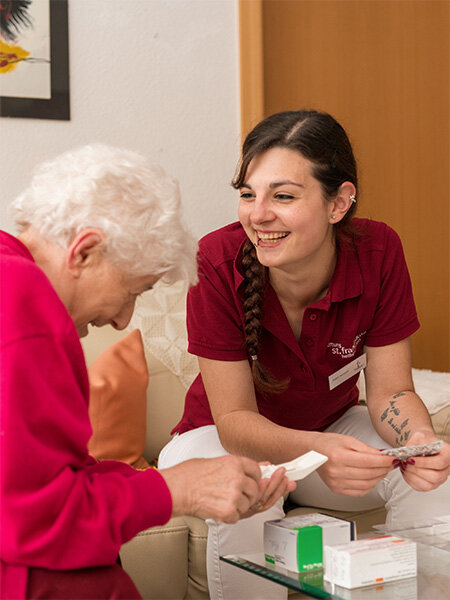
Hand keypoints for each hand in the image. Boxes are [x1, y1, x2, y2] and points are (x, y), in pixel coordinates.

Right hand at [160, 455, 291, 523]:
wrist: (175, 489)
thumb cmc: (188, 474)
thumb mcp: (215, 461)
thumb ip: (235, 466)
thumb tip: (253, 467)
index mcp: (234, 463)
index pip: (257, 470)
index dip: (253, 477)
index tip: (250, 481)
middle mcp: (237, 478)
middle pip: (256, 489)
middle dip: (247, 494)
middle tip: (234, 495)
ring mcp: (234, 495)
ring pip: (247, 504)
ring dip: (238, 506)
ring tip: (221, 501)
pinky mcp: (228, 511)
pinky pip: (237, 516)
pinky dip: (229, 516)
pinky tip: (217, 508)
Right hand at [312, 433, 393, 495]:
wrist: (313, 451)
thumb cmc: (329, 444)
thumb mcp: (348, 440)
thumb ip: (366, 449)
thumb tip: (383, 456)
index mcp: (339, 456)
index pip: (368, 461)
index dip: (383, 461)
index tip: (392, 458)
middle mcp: (336, 471)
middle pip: (369, 474)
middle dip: (384, 469)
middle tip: (390, 464)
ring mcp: (336, 482)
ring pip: (366, 485)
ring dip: (379, 478)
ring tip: (383, 470)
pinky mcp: (336, 489)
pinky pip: (359, 492)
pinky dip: (370, 486)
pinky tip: (372, 478)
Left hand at [397, 431, 449, 490]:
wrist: (424, 444)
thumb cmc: (424, 440)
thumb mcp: (419, 436)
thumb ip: (413, 444)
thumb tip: (403, 453)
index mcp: (447, 454)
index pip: (439, 463)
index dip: (424, 463)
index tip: (411, 459)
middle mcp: (447, 468)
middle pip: (435, 476)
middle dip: (417, 471)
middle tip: (405, 463)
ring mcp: (441, 478)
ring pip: (428, 485)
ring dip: (412, 477)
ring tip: (404, 467)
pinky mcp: (432, 484)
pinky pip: (422, 488)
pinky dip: (410, 481)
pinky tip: (405, 472)